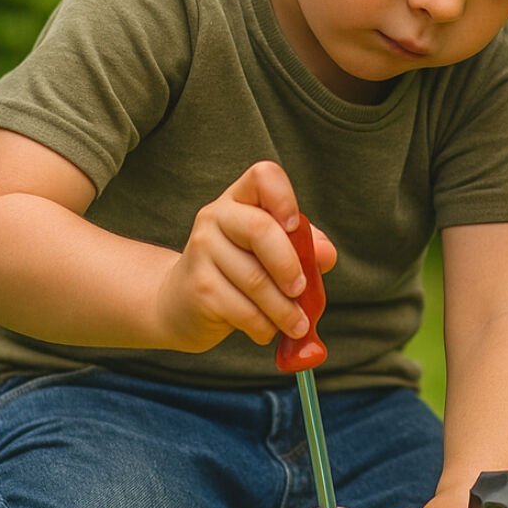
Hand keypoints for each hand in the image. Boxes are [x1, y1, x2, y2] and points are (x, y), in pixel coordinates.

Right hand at [155, 161, 335, 352]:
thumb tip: (326, 255)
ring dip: (283, 310)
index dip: (284, 198)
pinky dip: (264, 326)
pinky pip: (243, 310)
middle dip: (289, 266)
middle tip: (301, 291)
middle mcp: (216, 216)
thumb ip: (304, 247)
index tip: (295, 227)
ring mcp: (201, 250)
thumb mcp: (273, 253)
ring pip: (255, 279)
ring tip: (296, 324)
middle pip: (261, 230)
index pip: (264, 176)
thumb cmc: (239, 271)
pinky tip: (267, 330)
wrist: (181, 303)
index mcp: (240, 198)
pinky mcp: (199, 287)